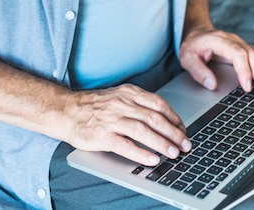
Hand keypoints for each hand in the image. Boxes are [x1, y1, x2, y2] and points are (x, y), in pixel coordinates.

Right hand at [62, 83, 191, 165]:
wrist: (67, 111)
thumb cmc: (94, 106)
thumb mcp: (118, 96)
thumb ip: (137, 103)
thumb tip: (162, 117)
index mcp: (128, 93)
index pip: (158, 104)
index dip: (174, 117)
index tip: (183, 129)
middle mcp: (122, 104)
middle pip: (155, 118)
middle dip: (174, 133)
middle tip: (185, 144)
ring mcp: (112, 120)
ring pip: (143, 131)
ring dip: (162, 143)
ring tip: (174, 153)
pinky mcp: (102, 135)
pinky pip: (126, 145)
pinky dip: (141, 153)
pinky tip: (152, 159)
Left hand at [180, 25, 253, 93]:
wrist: (196, 31)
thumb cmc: (192, 45)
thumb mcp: (186, 57)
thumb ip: (197, 70)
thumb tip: (212, 85)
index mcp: (219, 41)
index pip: (237, 54)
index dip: (245, 70)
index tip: (247, 87)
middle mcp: (232, 40)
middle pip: (252, 54)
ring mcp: (240, 43)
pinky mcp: (243, 48)